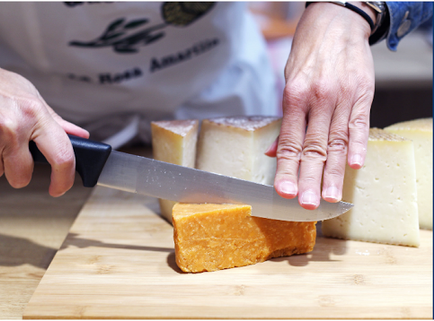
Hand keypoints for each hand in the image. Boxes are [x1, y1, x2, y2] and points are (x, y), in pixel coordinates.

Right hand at [0, 52, 88, 195]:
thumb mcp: (32, 98)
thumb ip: (55, 122)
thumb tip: (79, 137)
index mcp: (36, 114)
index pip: (61, 156)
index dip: (64, 178)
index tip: (60, 187)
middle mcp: (13, 126)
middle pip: (22, 176)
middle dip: (18, 170)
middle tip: (13, 152)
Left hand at [266, 2, 375, 209]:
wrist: (335, 23)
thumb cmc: (308, 56)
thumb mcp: (289, 83)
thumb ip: (285, 120)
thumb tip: (275, 152)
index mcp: (294, 97)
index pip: (290, 142)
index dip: (286, 169)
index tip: (283, 191)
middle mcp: (318, 99)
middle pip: (313, 147)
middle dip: (308, 178)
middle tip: (306, 204)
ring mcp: (342, 97)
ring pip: (336, 141)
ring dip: (333, 172)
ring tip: (329, 197)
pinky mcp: (362, 94)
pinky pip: (360, 124)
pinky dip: (358, 145)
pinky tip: (355, 166)